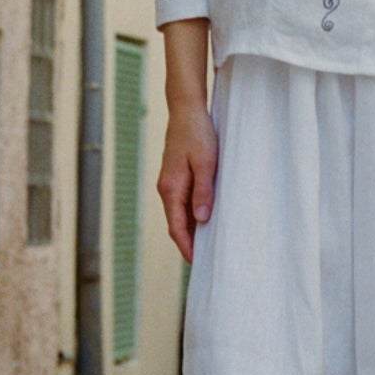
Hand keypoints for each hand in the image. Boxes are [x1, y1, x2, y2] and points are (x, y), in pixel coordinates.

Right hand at [156, 20, 215, 263]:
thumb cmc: (198, 134)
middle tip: (206, 262)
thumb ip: (203, 191)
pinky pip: (182, 203)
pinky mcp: (176, 176)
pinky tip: (205, 220)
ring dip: (191, 230)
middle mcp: (166, 189)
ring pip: (179, 214)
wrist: (187, 110)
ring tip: (208, 246)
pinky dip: (191, 216)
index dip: (187, 247)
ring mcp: (169, 183)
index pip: (176, 227)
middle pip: (176, 224)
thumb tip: (201, 220)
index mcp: (171, 189)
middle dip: (188, 244)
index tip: (198, 264)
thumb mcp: (205, 163)